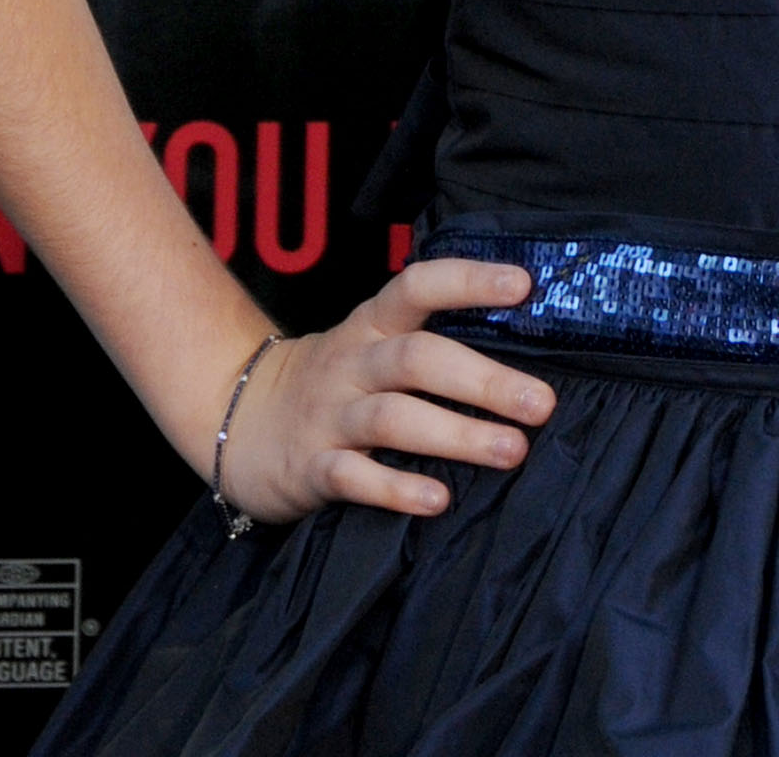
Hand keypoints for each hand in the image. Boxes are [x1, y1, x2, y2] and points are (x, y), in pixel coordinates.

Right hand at [220, 261, 555, 521]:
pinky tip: (438, 499)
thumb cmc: (334, 382)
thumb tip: (521, 359)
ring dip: (455, 434)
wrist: (237, 418)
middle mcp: (352, 362)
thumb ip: (428, 344)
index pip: (418, 286)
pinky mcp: (310, 467)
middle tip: (541, 404)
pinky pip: (353, 476)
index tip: (524, 285)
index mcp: (371, 324)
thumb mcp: (371, 346)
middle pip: (417, 359)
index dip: (468, 280)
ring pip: (393, 418)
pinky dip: (396, 488)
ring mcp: (329, 415)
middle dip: (483, 380)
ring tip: (510, 451)